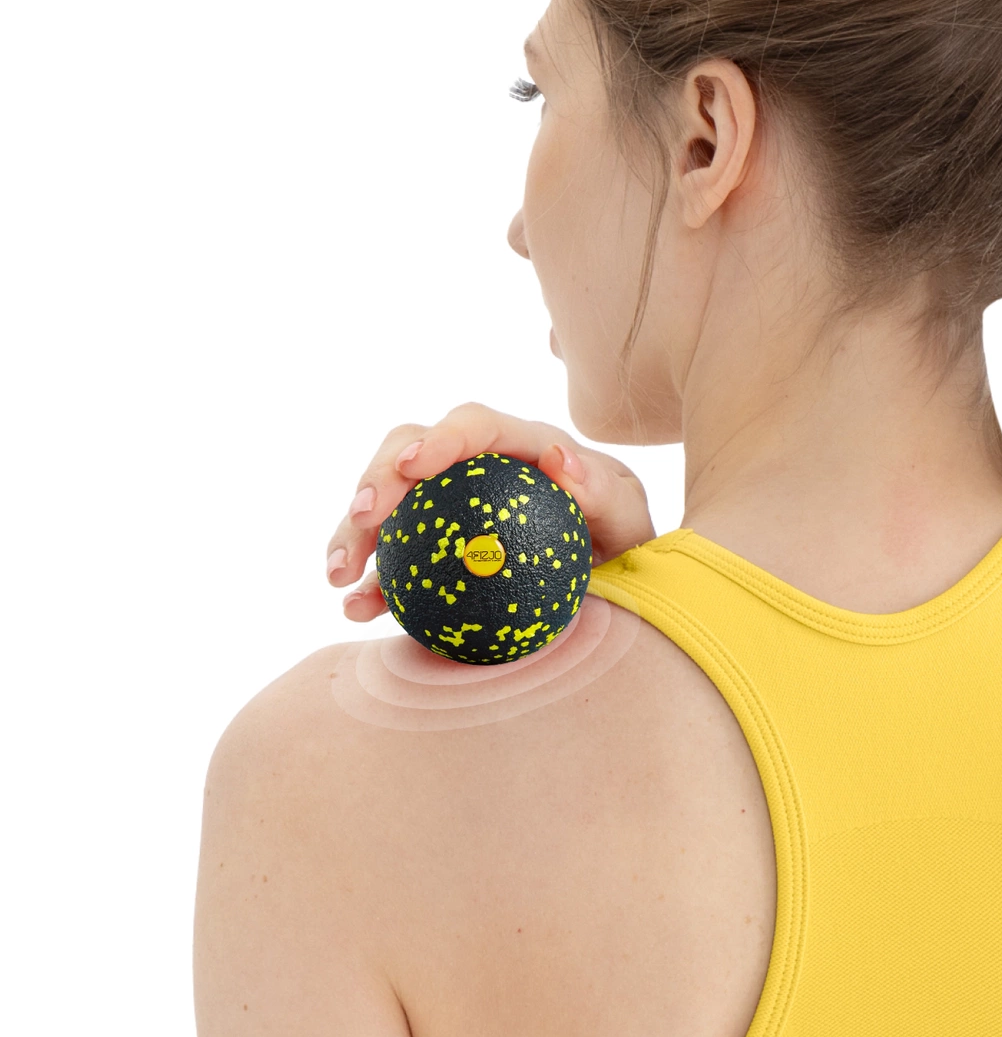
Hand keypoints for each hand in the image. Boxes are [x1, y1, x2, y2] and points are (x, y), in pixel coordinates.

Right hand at [324, 402, 655, 622]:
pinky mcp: (434, 551)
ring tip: (338, 575)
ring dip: (354, 533)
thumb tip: (561, 460)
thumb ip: (603, 492)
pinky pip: (392, 560)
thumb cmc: (624, 541)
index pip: (477, 426)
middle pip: (412, 450)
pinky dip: (369, 582)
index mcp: (524, 446)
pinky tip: (356, 610)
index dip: (441, 437)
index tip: (414, 466)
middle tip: (364, 517)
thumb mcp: (629, 518)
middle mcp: (478, 467)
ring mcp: (449, 507)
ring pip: (388, 504)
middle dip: (377, 476)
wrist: (617, 582)